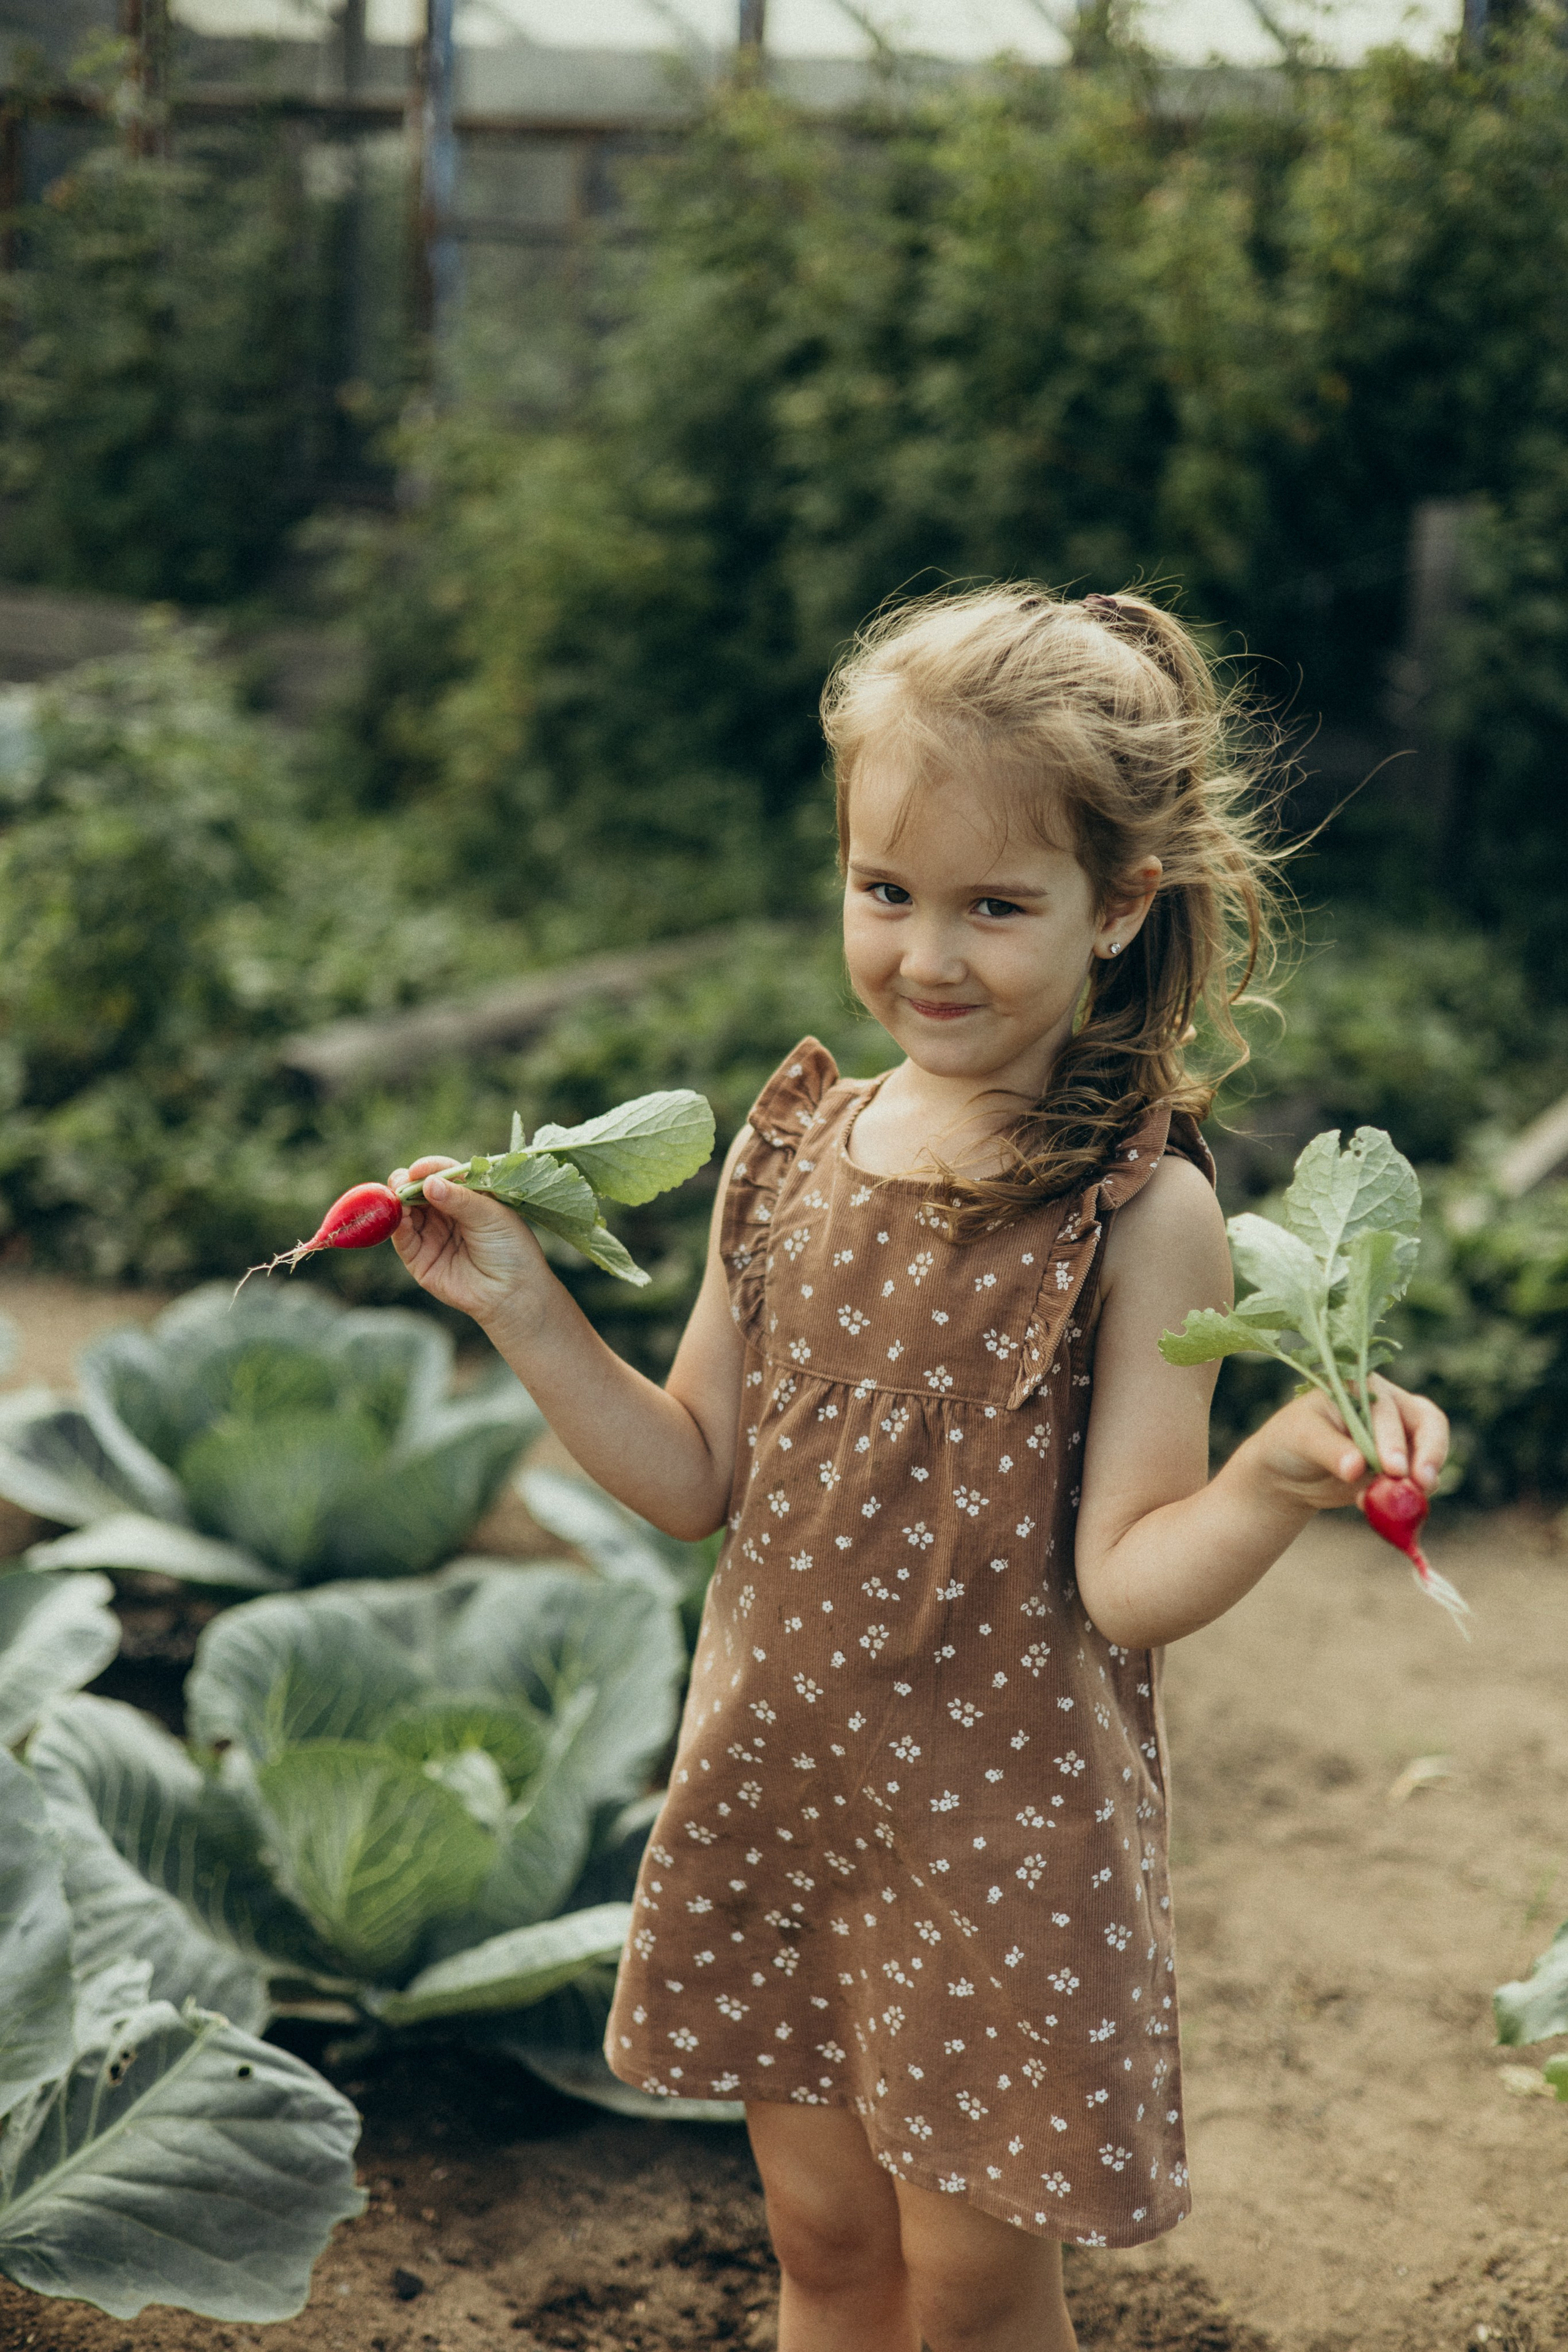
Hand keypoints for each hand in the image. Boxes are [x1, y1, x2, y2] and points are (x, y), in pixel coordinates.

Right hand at [388, 1157, 554, 1330]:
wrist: (512, 1293)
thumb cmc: (510, 1249)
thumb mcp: (490, 1216)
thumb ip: (460, 1199)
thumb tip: (428, 1183)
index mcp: (468, 1196)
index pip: (444, 1174)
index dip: (430, 1168)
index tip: (419, 1169)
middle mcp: (446, 1212)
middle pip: (418, 1190)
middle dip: (406, 1182)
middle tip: (401, 1181)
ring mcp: (431, 1234)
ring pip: (405, 1211)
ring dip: (398, 1201)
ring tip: (398, 1197)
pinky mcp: (419, 1258)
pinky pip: (402, 1237)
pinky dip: (397, 1225)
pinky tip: (399, 1216)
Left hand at [1239, 1376, 1448, 1515]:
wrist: (1290, 1473)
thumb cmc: (1291, 1441)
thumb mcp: (1301, 1438)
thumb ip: (1330, 1449)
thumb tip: (1357, 1467)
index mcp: (1363, 1387)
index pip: (1389, 1408)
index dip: (1393, 1438)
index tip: (1392, 1469)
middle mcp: (1389, 1405)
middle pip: (1427, 1423)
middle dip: (1427, 1454)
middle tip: (1422, 1485)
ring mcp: (1401, 1435)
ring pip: (1432, 1450)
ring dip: (1425, 1477)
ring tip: (1411, 1498)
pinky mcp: (1404, 1466)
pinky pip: (1422, 1479)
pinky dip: (1414, 1494)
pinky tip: (1389, 1506)